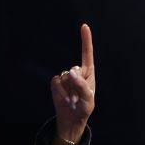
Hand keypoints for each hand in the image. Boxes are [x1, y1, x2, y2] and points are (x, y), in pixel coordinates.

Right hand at [50, 23, 95, 144]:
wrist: (72, 117)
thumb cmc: (84, 107)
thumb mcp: (88, 99)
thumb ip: (81, 85)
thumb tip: (70, 72)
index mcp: (88, 72)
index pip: (87, 53)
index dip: (86, 40)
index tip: (85, 26)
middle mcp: (76, 71)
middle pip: (73, 70)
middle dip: (75, 84)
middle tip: (78, 98)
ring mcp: (66, 76)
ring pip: (64, 77)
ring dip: (68, 90)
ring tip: (72, 99)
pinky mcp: (56, 82)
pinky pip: (56, 82)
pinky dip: (60, 91)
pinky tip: (65, 98)